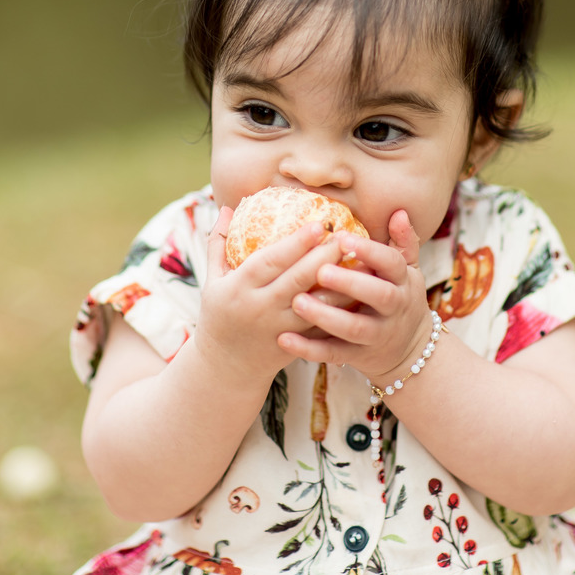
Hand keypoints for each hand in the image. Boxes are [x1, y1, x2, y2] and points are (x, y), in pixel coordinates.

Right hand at [195, 207, 342, 382]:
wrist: (225, 367)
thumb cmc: (219, 314)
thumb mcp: (212, 281)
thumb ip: (218, 243)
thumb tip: (226, 207)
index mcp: (239, 289)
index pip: (269, 262)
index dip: (295, 244)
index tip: (318, 225)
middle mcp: (260, 309)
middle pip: (297, 281)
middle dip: (323, 258)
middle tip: (347, 236)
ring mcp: (279, 329)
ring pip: (316, 306)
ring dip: (340, 285)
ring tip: (362, 263)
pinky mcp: (295, 346)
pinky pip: (321, 326)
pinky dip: (340, 310)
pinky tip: (359, 293)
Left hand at [277, 209, 433, 383]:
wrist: (409, 351)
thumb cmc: (398, 296)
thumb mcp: (408, 271)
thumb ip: (402, 243)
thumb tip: (400, 212)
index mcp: (403, 281)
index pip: (391, 263)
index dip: (370, 251)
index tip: (342, 237)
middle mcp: (394, 308)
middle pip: (378, 296)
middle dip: (350, 283)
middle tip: (320, 271)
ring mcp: (377, 335)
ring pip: (354, 328)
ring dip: (325, 316)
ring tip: (296, 302)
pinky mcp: (358, 356)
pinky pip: (333, 354)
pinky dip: (309, 349)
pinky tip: (284, 338)